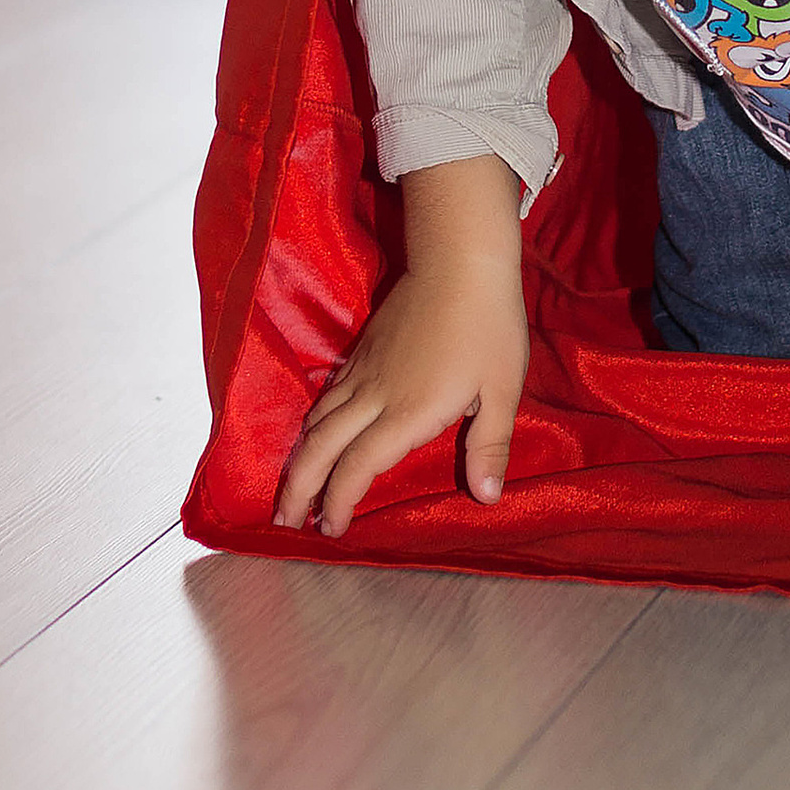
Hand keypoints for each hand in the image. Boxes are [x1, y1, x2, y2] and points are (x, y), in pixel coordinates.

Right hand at [273, 154, 526, 534]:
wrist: (460, 260)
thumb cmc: (488, 326)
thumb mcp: (503, 388)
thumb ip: (489, 445)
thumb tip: (487, 497)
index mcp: (405, 413)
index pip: (357, 468)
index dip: (339, 502)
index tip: (330, 530)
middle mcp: (373, 396)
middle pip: (320, 448)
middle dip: (298, 489)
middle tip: (285, 521)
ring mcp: (363, 370)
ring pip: (316, 420)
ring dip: (300, 458)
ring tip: (291, 488)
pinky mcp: (363, 349)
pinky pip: (326, 394)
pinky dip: (313, 422)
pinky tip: (313, 433)